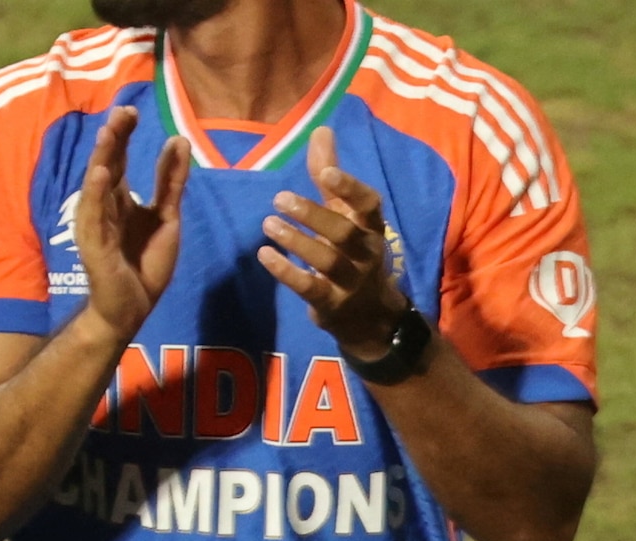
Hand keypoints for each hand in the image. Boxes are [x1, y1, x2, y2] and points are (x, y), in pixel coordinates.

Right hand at [70, 110, 192, 337]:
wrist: (131, 309)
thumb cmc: (145, 265)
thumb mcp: (166, 216)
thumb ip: (171, 181)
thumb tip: (178, 140)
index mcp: (119, 199)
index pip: (120, 158)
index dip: (125, 134)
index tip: (132, 110)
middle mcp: (104, 207)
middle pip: (107, 164)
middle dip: (114, 138)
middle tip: (123, 111)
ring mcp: (96, 225)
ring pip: (97, 185)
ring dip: (103, 157)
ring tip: (110, 131)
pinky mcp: (94, 245)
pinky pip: (94, 216)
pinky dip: (96, 194)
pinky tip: (100, 174)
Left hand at [257, 130, 414, 358]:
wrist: (369, 316)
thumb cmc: (352, 252)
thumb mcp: (345, 213)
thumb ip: (330, 173)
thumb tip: (320, 128)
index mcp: (371, 225)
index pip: (368, 203)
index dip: (349, 188)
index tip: (326, 173)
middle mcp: (365, 252)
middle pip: (342, 231)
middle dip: (311, 214)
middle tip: (279, 199)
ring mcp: (350, 281)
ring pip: (325, 260)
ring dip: (296, 241)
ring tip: (268, 225)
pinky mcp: (331, 304)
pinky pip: (309, 288)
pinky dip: (286, 272)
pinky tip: (265, 255)